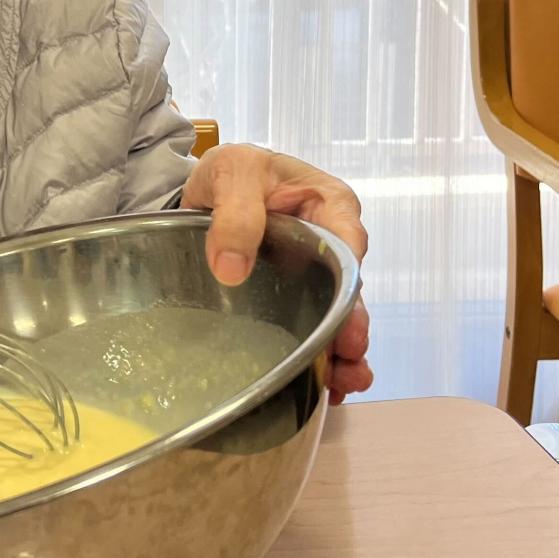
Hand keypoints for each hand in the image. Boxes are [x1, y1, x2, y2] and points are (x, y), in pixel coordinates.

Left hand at [182, 144, 372, 404]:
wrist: (208, 187)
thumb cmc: (233, 169)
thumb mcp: (232, 172)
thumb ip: (235, 213)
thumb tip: (231, 269)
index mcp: (328, 203)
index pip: (349, 247)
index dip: (349, 291)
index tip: (345, 329)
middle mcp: (332, 240)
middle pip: (349, 291)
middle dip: (350, 332)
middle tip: (345, 367)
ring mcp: (317, 269)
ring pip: (336, 314)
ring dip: (342, 353)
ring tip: (340, 387)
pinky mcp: (298, 292)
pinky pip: (315, 323)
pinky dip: (321, 355)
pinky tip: (321, 386)